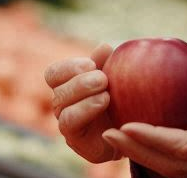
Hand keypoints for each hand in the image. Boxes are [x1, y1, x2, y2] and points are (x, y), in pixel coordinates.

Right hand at [45, 42, 116, 162]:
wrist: (132, 133)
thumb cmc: (122, 102)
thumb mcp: (116, 79)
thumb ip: (107, 64)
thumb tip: (103, 46)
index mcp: (68, 87)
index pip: (53, 73)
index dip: (68, 67)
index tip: (91, 64)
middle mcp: (63, 105)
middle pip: (58, 89)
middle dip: (80, 81)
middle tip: (103, 79)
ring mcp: (67, 124)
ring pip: (61, 107)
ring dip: (83, 96)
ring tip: (106, 95)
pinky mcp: (76, 140)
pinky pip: (69, 124)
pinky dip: (85, 111)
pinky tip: (103, 103)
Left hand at [102, 85, 186, 177]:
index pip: (181, 146)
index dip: (152, 138)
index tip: (127, 126)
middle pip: (167, 163)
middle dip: (136, 150)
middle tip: (109, 133)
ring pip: (170, 168)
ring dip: (143, 154)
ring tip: (120, 137)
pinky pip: (180, 164)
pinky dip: (160, 154)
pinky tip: (148, 140)